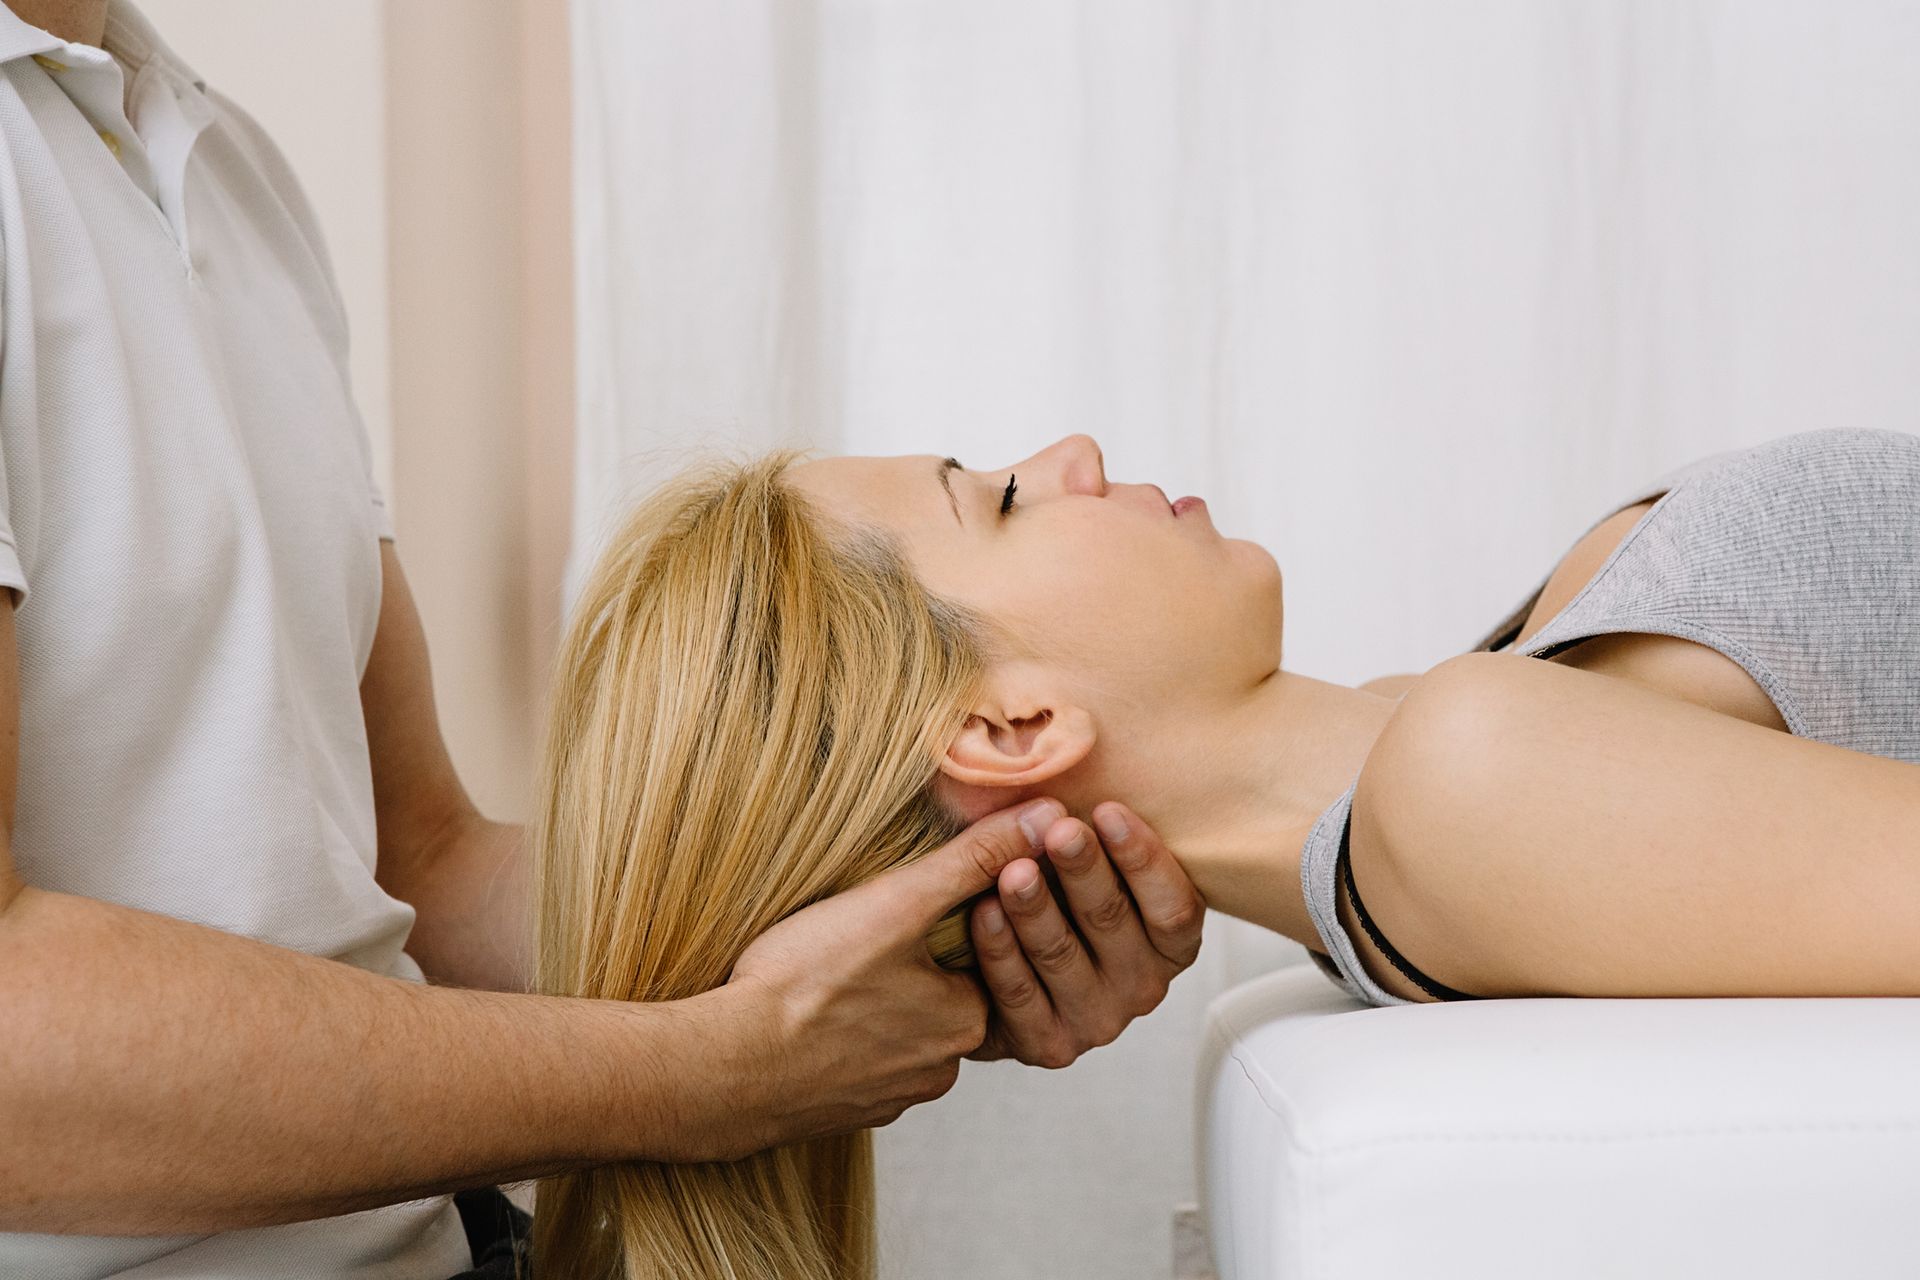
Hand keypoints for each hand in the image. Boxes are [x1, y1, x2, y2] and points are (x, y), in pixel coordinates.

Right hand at [701, 803, 1046, 1157]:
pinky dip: (836, 1036)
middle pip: (937, 993)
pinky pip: (853, 1062)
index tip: (897, 904)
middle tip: (855, 933)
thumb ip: (973, 860)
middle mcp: (941, 1071)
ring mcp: (888, 1098)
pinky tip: (803, 1011)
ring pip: (895, 1029)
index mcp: (967, 1020)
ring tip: (827, 967)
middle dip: (904, 962)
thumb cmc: (808, 982)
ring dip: (870, 1000)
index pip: (979, 954)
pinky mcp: (841, 1114)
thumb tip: (1048, 817)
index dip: (939, 920)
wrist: (724, 1070)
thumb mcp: (897, 903)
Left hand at [967, 800, 1204, 1066]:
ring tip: (1012, 868)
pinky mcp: (1047, 1044)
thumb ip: (1091, 827)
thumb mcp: (1082, 859)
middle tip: (1059, 830)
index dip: (1143, 859)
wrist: (992, 969)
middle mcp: (1142, 985)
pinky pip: (1019, 995)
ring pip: (1064, 957)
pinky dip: (998, 951)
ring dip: (1036, 908)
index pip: (1173, 906)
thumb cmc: (1052, 891)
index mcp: (1168, 941)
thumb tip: (1078, 750)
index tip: (1107, 810)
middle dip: (1084, 871)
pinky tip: (980, 911)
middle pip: (1114, 923)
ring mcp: (1096, 1020)